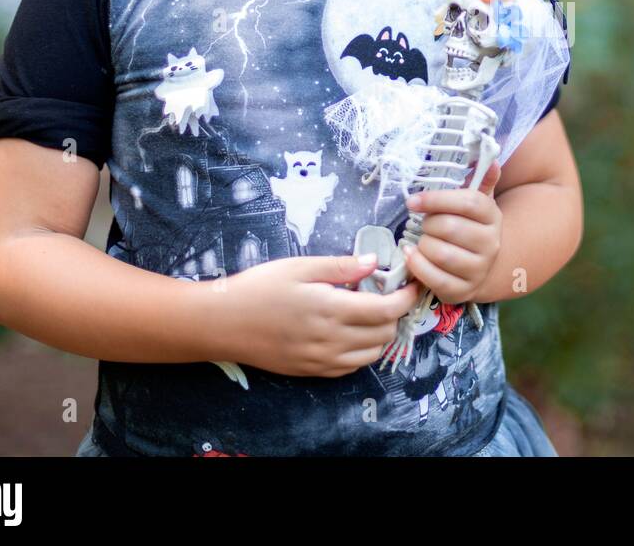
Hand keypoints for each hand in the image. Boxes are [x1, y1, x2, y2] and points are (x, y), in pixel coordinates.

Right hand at [218, 255, 423, 377]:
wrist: (222, 323)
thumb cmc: (259, 288)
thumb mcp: (300, 267)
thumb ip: (341, 266)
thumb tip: (374, 262)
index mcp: (331, 310)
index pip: (387, 310)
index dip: (406, 297)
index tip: (411, 283)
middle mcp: (331, 341)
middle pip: (384, 334)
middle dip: (395, 313)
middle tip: (389, 293)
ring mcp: (321, 360)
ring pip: (371, 355)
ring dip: (381, 334)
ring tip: (372, 312)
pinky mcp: (311, 371)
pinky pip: (350, 367)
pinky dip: (362, 351)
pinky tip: (352, 332)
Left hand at [403, 160, 502, 304]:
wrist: (479, 266)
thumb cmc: (468, 227)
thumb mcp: (475, 203)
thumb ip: (480, 180)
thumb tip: (492, 159)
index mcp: (492, 216)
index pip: (468, 202)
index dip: (437, 199)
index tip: (413, 201)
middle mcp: (490, 244)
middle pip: (450, 227)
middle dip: (428, 224)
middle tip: (422, 224)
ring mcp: (479, 269)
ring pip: (441, 253)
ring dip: (422, 244)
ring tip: (421, 241)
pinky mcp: (463, 291)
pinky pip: (434, 277)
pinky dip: (417, 265)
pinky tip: (411, 256)